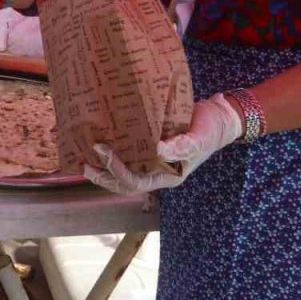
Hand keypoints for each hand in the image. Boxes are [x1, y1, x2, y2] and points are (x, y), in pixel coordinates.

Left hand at [83, 94, 241, 193]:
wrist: (218, 116)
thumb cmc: (210, 129)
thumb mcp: (199, 138)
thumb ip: (181, 145)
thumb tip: (158, 150)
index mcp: (167, 176)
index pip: (137, 181)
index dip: (117, 170)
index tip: (103, 150)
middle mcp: (157, 172)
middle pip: (125, 183)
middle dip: (104, 177)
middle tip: (84, 164)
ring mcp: (152, 161)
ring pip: (123, 173)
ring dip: (103, 169)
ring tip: (83, 160)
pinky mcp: (148, 147)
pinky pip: (127, 155)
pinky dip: (112, 152)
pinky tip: (96, 145)